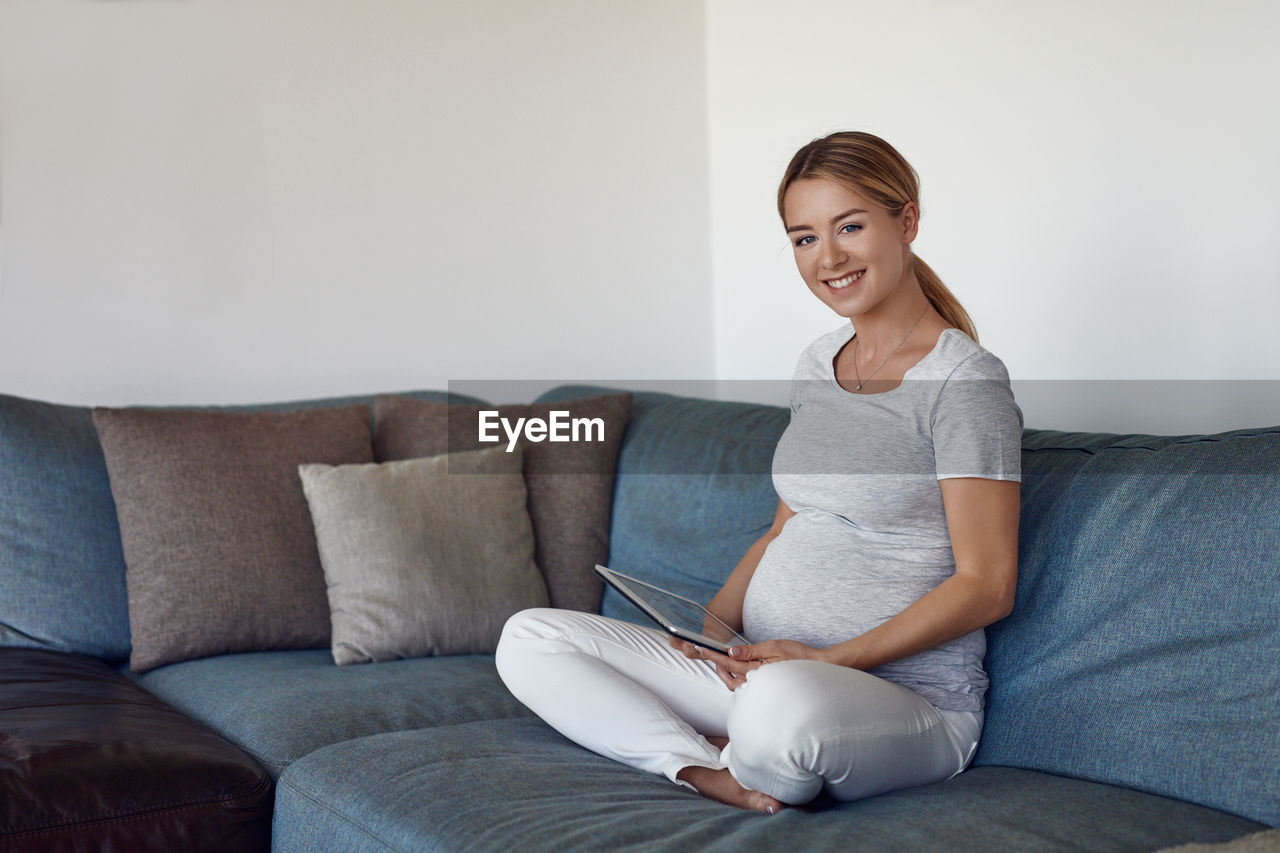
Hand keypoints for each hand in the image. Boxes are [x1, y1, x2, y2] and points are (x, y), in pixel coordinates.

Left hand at [668, 637, 824, 690]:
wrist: (820, 670)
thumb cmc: (800, 657)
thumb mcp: (775, 648)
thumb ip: (752, 651)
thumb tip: (730, 652)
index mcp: (756, 670)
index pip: (729, 662)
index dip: (712, 655)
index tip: (698, 648)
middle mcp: (755, 681)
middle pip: (726, 674)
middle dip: (713, 663)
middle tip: (695, 650)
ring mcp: (759, 686)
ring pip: (733, 681)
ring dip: (722, 671)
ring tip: (708, 657)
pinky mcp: (763, 687)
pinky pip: (743, 684)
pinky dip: (733, 676)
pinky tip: (729, 668)